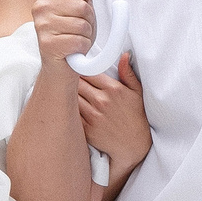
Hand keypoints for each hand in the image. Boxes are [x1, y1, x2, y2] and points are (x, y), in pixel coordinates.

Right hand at [33, 0, 95, 67]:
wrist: (60, 66)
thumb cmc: (70, 33)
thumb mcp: (76, 6)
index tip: (85, 0)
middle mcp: (40, 7)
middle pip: (82, 6)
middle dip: (89, 19)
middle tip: (80, 27)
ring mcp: (42, 25)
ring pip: (83, 25)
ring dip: (86, 35)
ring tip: (76, 39)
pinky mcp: (47, 44)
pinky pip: (79, 41)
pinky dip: (82, 48)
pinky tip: (72, 49)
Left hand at [76, 55, 149, 176]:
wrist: (134, 146)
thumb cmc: (136, 117)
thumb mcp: (137, 93)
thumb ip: (128, 73)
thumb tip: (124, 55)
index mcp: (113, 89)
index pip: (88, 71)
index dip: (81, 69)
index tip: (78, 68)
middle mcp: (102, 101)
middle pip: (77, 82)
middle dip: (71, 79)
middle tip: (67, 77)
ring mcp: (93, 115)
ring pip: (71, 97)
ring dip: (67, 93)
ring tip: (64, 91)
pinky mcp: (87, 129)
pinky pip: (72, 113)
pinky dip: (69, 109)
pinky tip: (68, 107)